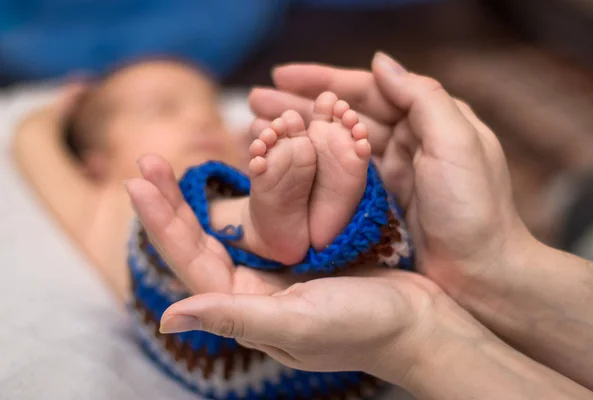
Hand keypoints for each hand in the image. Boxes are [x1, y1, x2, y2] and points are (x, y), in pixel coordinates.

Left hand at [125, 153, 438, 378]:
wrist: (417, 322)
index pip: (190, 260)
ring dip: (206, 192)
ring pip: (231, 224)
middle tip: (147, 159)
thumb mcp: (298, 324)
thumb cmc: (362, 328)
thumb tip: (167, 319)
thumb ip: (235, 318)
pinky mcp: (304, 250)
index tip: (137, 179)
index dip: (162, 221)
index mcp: (244, 305)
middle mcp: (254, 286)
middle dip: (172, 201)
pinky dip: (252, 190)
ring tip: (180, 159)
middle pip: (201, 239)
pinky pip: (267, 216)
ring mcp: (278, 267)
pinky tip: (241, 168)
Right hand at [250, 53, 535, 299]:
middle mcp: (406, 142)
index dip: (322, 80)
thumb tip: (379, 61)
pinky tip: (283, 164)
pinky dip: (310, 169)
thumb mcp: (457, 144)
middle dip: (298, 107)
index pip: (366, 91)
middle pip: (343, 117)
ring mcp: (390, 175)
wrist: (482, 275)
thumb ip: (422, 98)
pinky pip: (337, 179)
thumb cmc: (474, 209)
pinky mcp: (379, 205)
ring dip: (298, 137)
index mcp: (427, 121)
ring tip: (256, 129)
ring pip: (335, 146)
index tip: (281, 75)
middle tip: (254, 101)